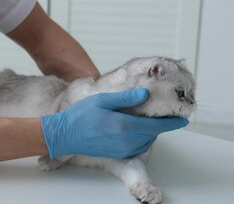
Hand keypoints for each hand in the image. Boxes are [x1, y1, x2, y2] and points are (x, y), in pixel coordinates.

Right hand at [41, 88, 188, 158]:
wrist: (65, 134)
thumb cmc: (81, 115)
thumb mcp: (103, 100)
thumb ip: (126, 98)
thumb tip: (145, 95)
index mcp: (125, 126)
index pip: (156, 126)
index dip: (172, 123)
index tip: (183, 120)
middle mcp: (126, 141)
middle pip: (152, 135)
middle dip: (160, 126)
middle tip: (161, 116)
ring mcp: (121, 149)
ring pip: (145, 142)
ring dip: (150, 133)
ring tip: (146, 121)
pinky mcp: (116, 153)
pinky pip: (135, 147)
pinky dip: (140, 139)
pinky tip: (132, 130)